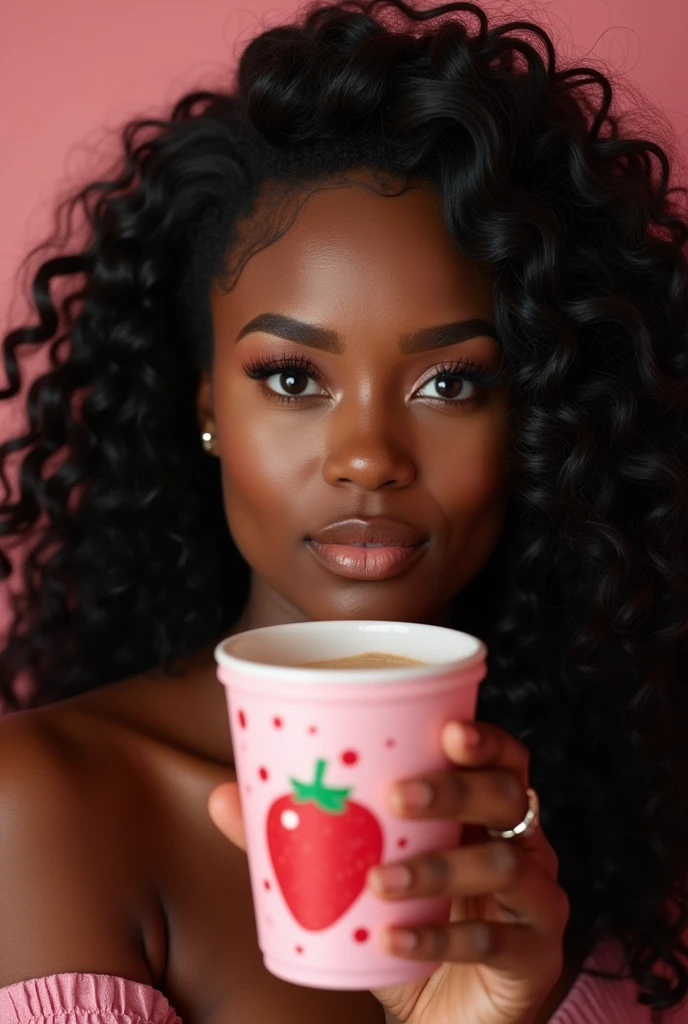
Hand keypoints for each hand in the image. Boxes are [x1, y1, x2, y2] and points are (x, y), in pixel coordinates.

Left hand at [208, 720, 568, 1023]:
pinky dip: (438, 939)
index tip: (447, 728)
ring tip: (379, 879)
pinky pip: (494, 942)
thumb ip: (303, 837)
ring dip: (439, 868)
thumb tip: (226, 795)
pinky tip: (392, 938)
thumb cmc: (409, 926)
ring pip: (506, 866)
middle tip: (397, 796)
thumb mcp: (360, 880)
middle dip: (456, 789)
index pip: (503, 758)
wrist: (448, 1019)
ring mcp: (538, 903)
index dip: (485, 739)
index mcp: (487, 813)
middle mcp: (523, 846)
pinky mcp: (536, 957)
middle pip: (509, 797)